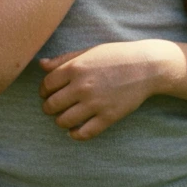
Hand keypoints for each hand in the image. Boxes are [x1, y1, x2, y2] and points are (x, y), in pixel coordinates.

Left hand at [38, 41, 170, 140]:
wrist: (146, 66)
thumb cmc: (116, 56)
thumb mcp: (89, 52)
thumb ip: (63, 59)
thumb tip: (41, 65)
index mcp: (75, 68)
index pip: (47, 85)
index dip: (43, 90)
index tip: (47, 93)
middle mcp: (82, 86)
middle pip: (51, 105)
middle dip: (48, 107)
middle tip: (53, 106)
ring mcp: (95, 103)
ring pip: (64, 121)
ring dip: (60, 121)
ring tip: (65, 117)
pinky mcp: (108, 117)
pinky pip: (84, 133)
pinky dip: (75, 135)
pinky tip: (75, 131)